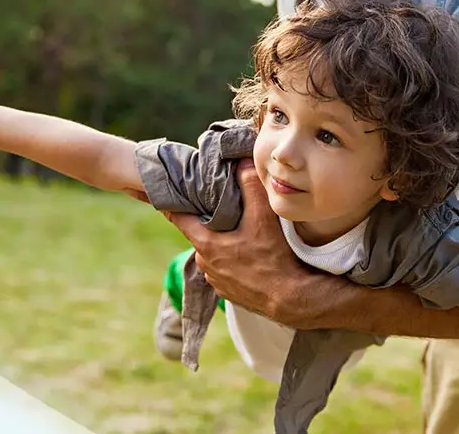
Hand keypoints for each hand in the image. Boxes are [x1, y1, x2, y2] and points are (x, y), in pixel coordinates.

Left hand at [159, 160, 333, 326]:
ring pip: (214, 254)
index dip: (174, 205)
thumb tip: (242, 161)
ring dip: (223, 244)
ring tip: (242, 235)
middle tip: (224, 210)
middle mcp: (205, 264)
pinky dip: (233, 262)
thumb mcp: (262, 218)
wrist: (289, 298)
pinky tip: (250, 257)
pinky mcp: (229, 293)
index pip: (180, 219)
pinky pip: (225, 271)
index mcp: (206, 244)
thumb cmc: (273, 258)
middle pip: (200, 235)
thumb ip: (250, 187)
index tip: (168, 194)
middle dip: (209, 223)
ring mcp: (216, 281)